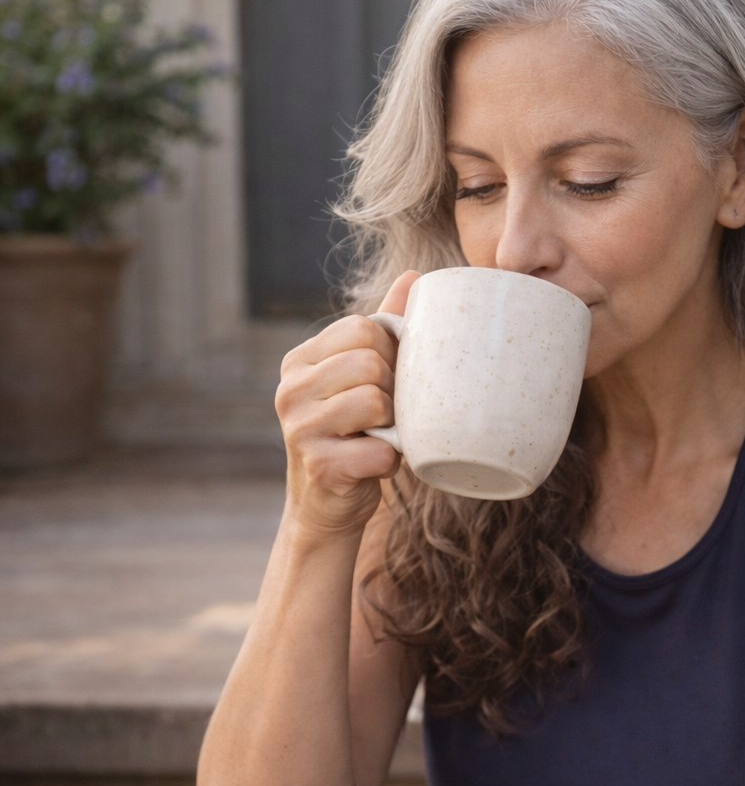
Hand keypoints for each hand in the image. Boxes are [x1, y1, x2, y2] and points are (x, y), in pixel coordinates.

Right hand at [276, 271, 418, 537]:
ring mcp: (299, 428)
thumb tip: (414, 277)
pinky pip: (379, 451)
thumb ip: (383, 328)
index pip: (362, 328)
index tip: (389, 379)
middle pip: (369, 361)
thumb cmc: (353, 436)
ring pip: (374, 401)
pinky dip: (390, 461)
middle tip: (387, 413)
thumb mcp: (361, 379)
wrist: (326, 508)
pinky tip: (374, 465)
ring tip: (380, 435)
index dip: (391, 352)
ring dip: (393, 424)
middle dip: (393, 388)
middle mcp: (291, 389)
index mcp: (300, 360)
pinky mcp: (318, 466)